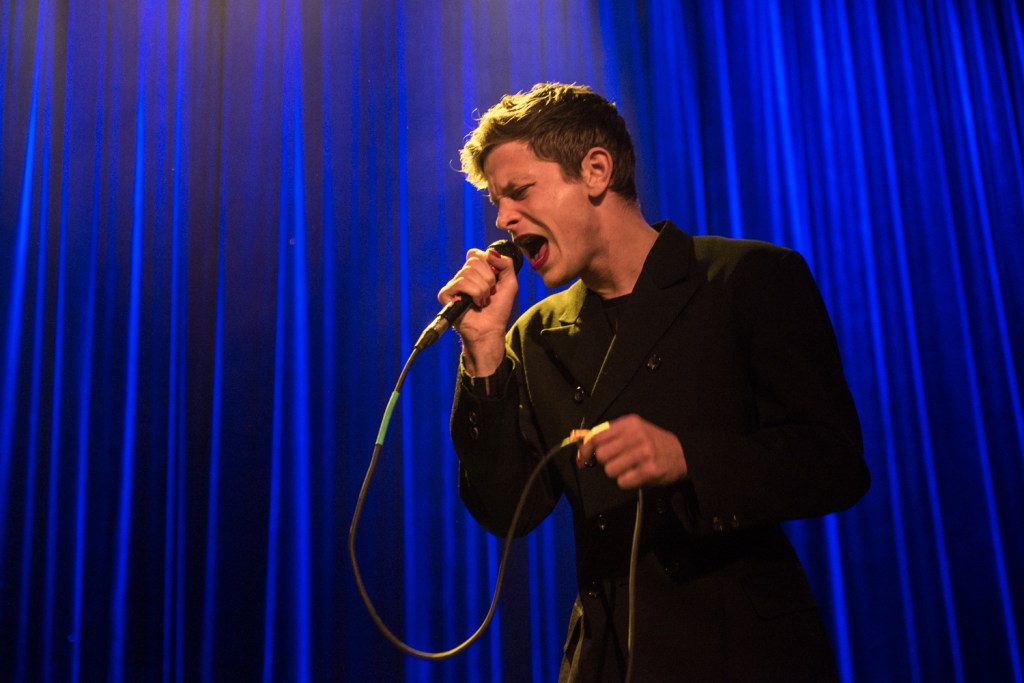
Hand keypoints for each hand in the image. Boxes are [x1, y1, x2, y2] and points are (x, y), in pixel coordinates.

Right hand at [437, 247, 518, 375]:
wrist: (490, 329)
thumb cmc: (499, 309)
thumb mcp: (510, 282)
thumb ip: (506, 264)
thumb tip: (490, 252)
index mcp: (474, 271)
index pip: (476, 254)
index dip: (488, 264)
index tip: (494, 280)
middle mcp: (462, 276)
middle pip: (474, 260)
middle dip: (488, 279)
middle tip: (489, 293)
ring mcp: (453, 285)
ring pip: (468, 272)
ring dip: (482, 289)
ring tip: (482, 301)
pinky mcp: (445, 294)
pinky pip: (461, 282)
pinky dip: (473, 293)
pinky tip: (474, 304)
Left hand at [577, 415, 687, 488]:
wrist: (683, 453)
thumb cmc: (654, 441)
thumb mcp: (635, 429)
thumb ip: (612, 434)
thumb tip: (585, 443)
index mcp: (629, 423)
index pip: (597, 436)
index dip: (586, 449)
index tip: (583, 457)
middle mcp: (635, 435)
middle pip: (601, 455)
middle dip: (605, 462)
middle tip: (617, 462)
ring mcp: (643, 453)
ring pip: (610, 470)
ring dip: (617, 473)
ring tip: (629, 469)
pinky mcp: (649, 470)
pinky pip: (623, 481)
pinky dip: (626, 482)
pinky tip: (636, 475)